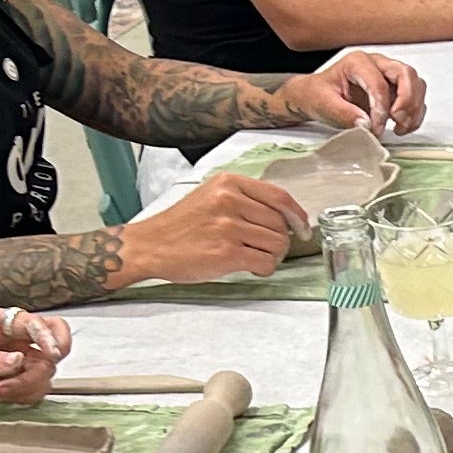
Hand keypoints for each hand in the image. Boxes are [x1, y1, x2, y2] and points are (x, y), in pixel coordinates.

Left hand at [0, 307, 72, 412]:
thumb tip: (17, 361)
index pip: (33, 322)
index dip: (48, 336)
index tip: (51, 355)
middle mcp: (7, 339)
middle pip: (49, 342)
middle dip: (51, 358)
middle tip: (42, 372)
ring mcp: (10, 362)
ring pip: (44, 370)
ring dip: (31, 384)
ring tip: (0, 392)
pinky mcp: (9, 383)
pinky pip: (34, 388)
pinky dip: (27, 395)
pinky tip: (2, 397)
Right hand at [119, 170, 308, 285]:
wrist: (150, 245)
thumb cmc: (181, 224)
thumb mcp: (210, 195)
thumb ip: (243, 198)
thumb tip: (282, 213)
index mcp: (229, 183)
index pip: (279, 196)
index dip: (297, 214)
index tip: (302, 227)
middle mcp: (230, 201)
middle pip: (281, 223)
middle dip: (281, 240)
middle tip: (267, 248)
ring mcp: (228, 227)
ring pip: (277, 244)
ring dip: (272, 256)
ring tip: (255, 258)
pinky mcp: (226, 254)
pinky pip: (265, 262)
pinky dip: (265, 268)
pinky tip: (252, 268)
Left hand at [301, 49, 427, 136]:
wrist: (316, 96)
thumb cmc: (318, 95)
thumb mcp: (324, 104)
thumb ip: (343, 113)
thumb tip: (366, 124)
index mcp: (357, 62)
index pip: (379, 82)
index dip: (381, 107)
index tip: (376, 127)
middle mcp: (377, 63)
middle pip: (406, 75)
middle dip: (406, 101)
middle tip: (397, 121)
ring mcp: (389, 75)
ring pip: (416, 84)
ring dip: (414, 108)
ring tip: (400, 127)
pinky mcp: (396, 89)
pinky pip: (416, 97)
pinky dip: (415, 114)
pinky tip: (403, 127)